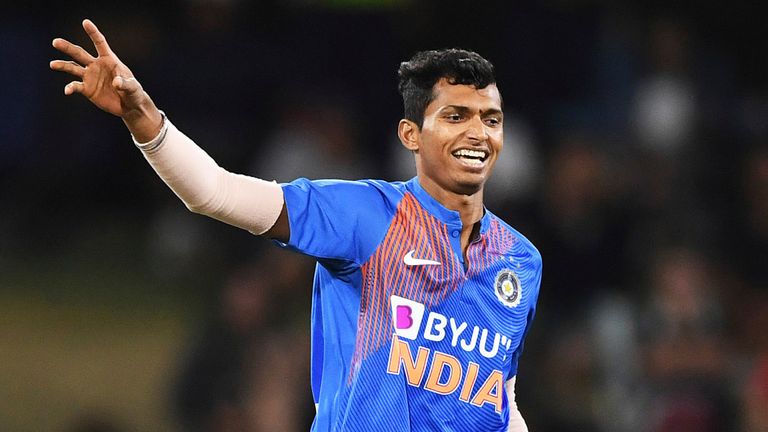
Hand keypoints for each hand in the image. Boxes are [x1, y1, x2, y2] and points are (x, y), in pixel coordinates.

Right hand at [51, 19, 161, 140]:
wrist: (129, 106)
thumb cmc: (133, 92)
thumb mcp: (133, 87)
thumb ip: (125, 83)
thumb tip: (116, 83)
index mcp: (109, 59)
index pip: (99, 43)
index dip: (93, 33)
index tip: (85, 22)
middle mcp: (96, 65)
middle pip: (80, 53)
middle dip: (68, 48)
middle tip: (55, 42)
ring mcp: (90, 77)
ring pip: (73, 68)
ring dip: (62, 66)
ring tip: (53, 64)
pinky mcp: (87, 89)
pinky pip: (76, 86)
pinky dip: (70, 88)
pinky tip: (67, 91)